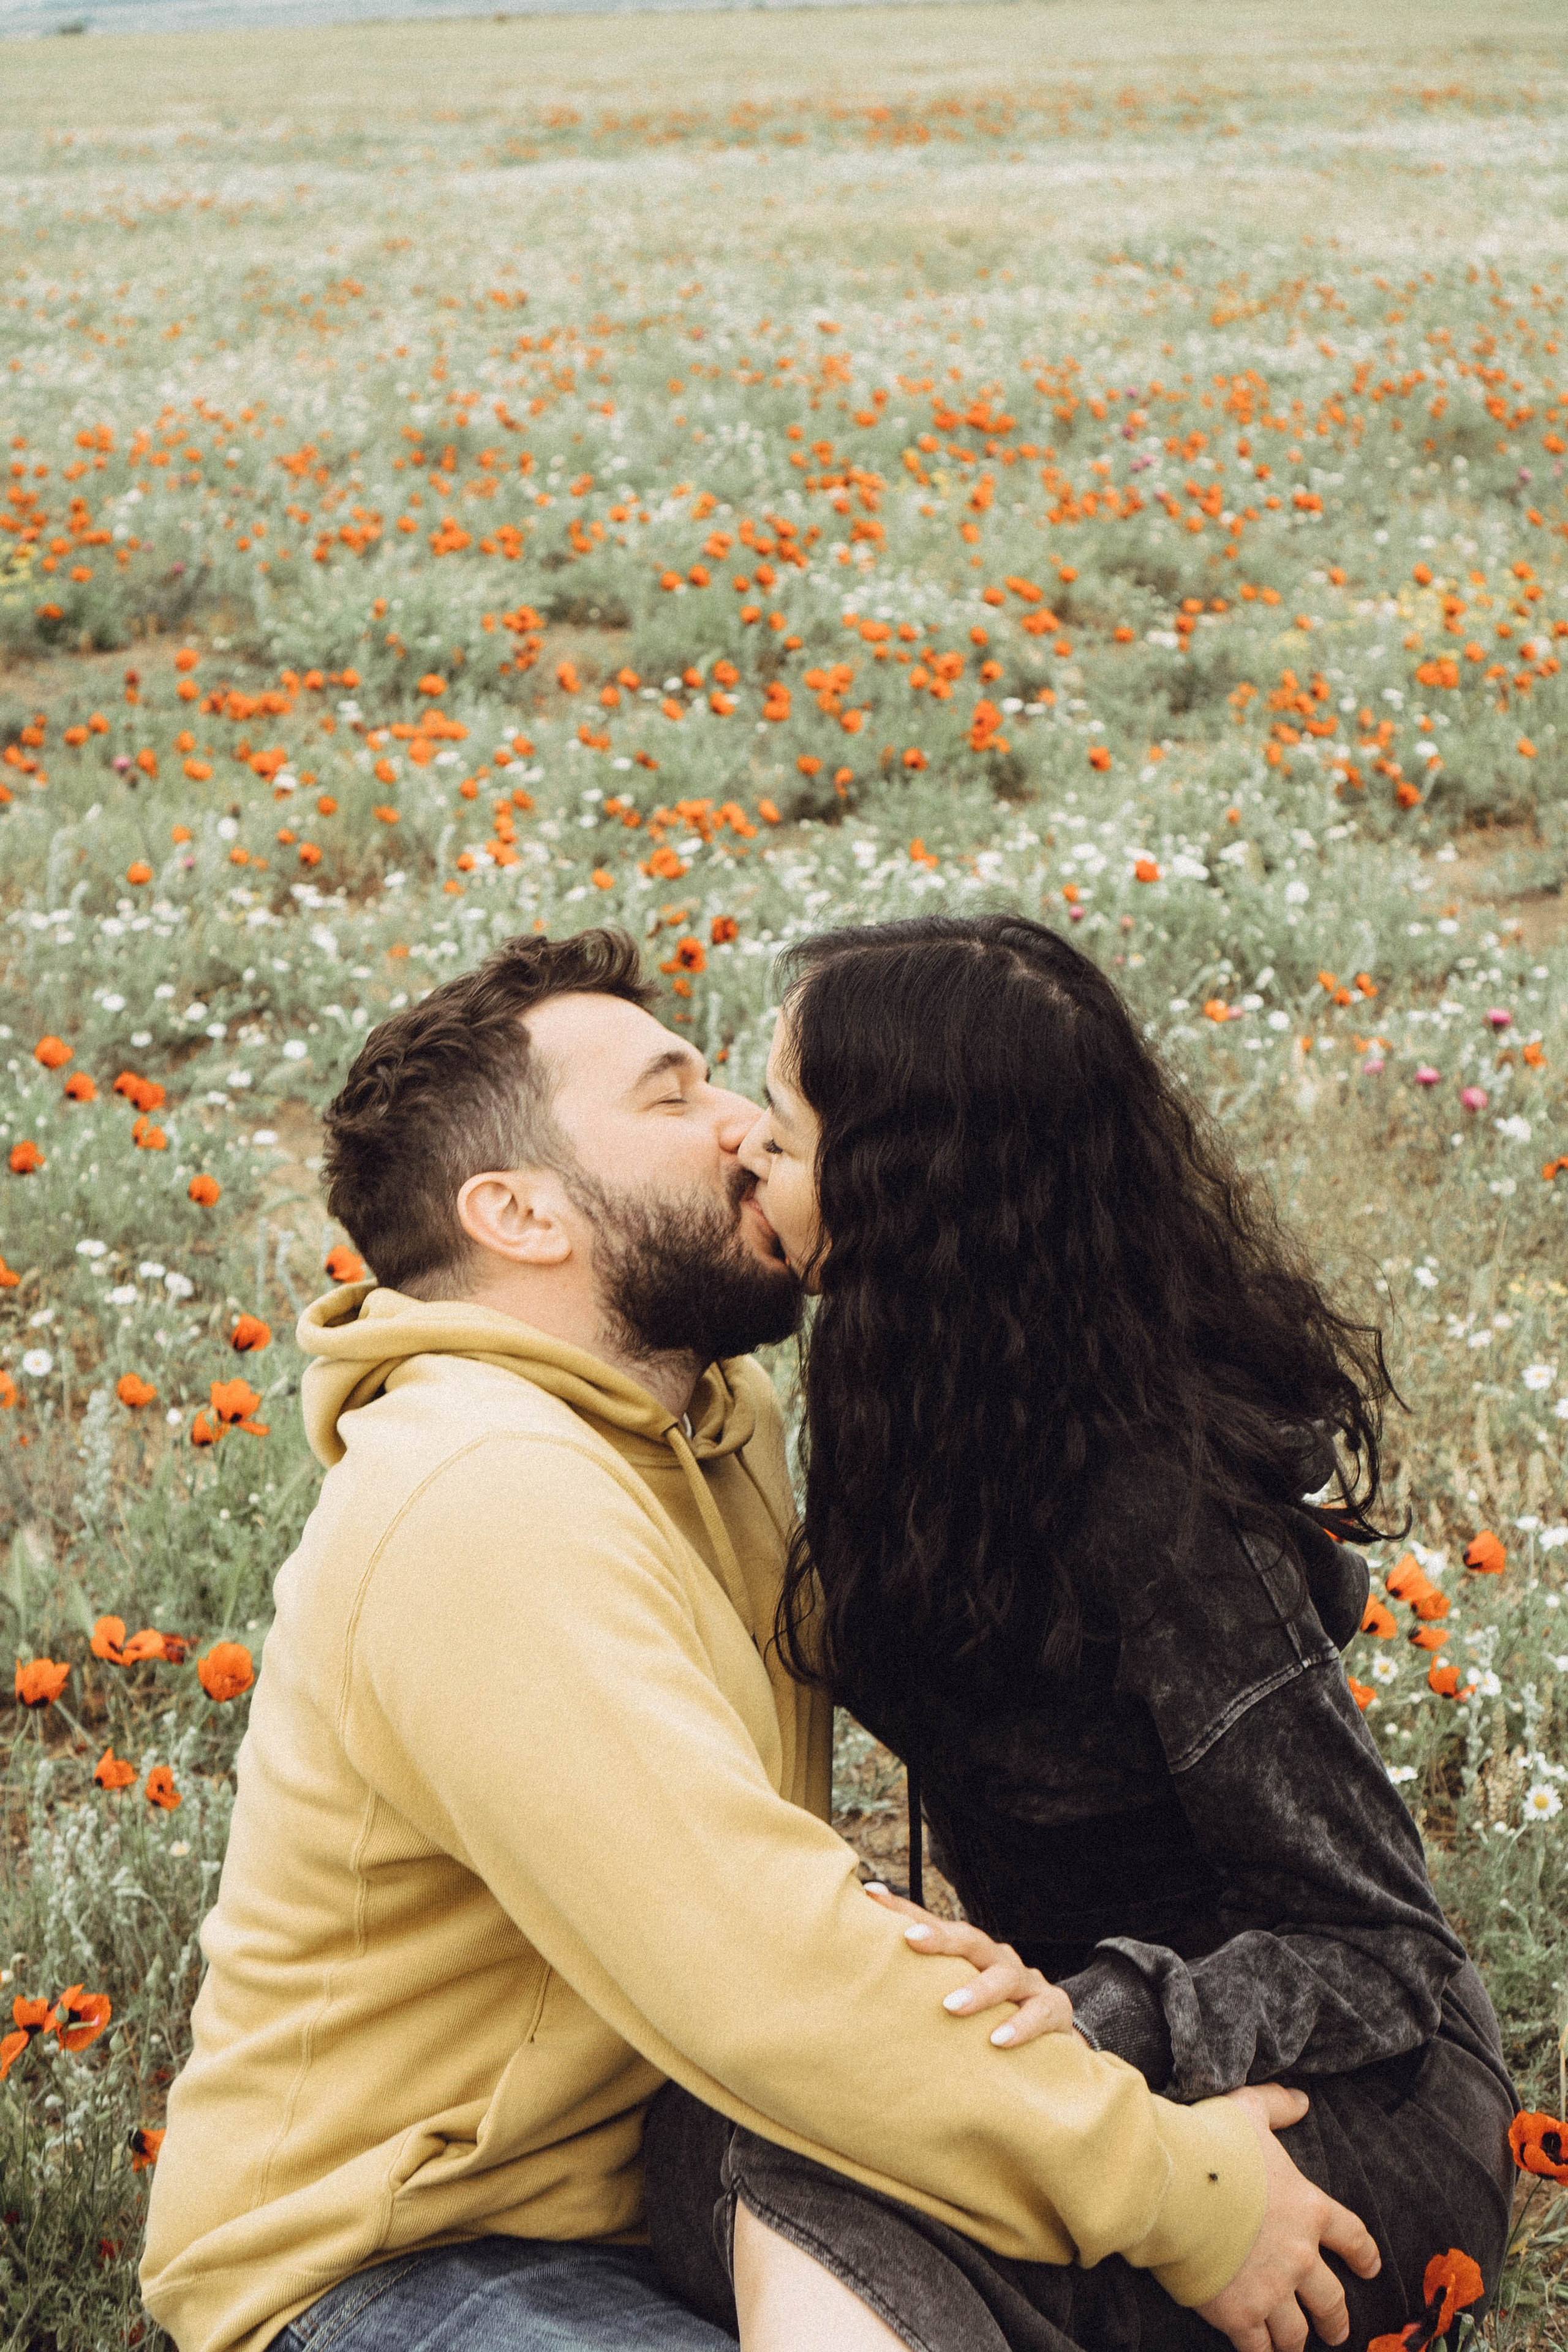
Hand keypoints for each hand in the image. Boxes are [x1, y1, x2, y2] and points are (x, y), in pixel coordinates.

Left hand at [863, 1881, 1078, 2046]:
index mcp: (969, 1956)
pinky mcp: (1053, 2010)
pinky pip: (1039, 2014)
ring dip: (978, 1990)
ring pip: (1004, 1976)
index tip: (870, 1895)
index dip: (903, 1910)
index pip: (935, 1927)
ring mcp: (1027, 1983)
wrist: (1053, 2041)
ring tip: (951, 2006)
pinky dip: (1020, 2026)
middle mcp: (996, 1960)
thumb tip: (858, 1988)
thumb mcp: (956, 1999)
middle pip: (969, 1940)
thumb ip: (919, 1991)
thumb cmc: (988, 2018)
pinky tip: (997, 2040)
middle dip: (939, 1937)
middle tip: (909, 1941)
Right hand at [1195, 2085, 1379, 2351]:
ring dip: (1298, 2341)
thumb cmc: (1212, 2145)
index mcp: (1308, 2210)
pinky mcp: (1239, 2314)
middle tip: (1337, 2330)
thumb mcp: (1248, 2111)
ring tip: (1295, 2346)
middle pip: (1332, 2299)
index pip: (1352, 2237)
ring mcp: (1271, 2290)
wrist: (1174, 2186)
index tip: (1371, 2269)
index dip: (1365, 2255)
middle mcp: (1299, 2257)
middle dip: (1336, 2319)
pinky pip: (1258, 2347)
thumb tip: (1301, 2099)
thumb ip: (1277, 2105)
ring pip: (1297, 2331)